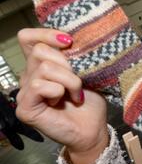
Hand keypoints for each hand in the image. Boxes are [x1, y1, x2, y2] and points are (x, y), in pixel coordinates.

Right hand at [16, 28, 108, 163]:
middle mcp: (29, 76)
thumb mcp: (84, 71)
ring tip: (76, 94)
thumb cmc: (90, 102)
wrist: (93, 129)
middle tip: (79, 81)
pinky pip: (39, 85)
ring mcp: (25, 92)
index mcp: (41, 64)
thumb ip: (72, 56)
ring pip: (44, 68)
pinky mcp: (25, 107)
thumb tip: (68, 39)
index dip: (46, 34)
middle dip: (67, 64)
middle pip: (40, 50)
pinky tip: (64, 101)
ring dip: (69, 80)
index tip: (69, 42)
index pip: (28, 38)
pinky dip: (58, 91)